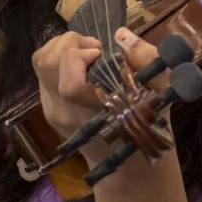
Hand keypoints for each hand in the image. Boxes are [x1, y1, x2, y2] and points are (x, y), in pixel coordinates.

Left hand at [31, 28, 167, 161]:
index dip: (81, 54)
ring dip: (60, 48)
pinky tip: (80, 66)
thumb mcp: (161, 91)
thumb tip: (120, 34)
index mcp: (94, 108)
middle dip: (69, 43)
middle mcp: (66, 111)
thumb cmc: (148, 126)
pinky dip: (58, 61)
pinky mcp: (48, 110)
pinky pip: (43, 75)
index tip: (102, 53)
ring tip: (85, 53)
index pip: (68, 75)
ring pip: (40, 65)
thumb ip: (145, 59)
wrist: (129, 166)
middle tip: (93, 48)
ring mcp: (53, 111)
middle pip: (46, 63)